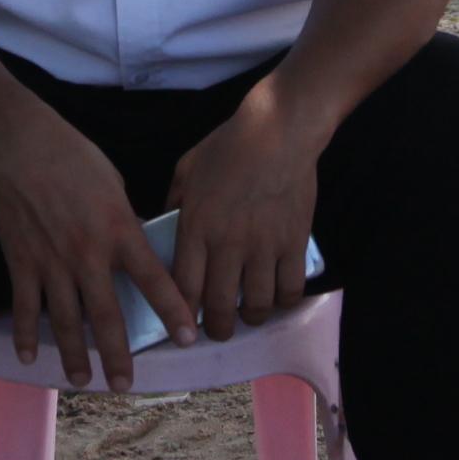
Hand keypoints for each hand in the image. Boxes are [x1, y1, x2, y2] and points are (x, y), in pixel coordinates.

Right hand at [0, 112, 192, 390]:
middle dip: (119, 355)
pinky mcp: (22, 262)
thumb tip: (135, 252)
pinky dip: (24, 335)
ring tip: (83, 381)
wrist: (22, 146)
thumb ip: (126, 225)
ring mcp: (52, 262)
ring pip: (66, 320)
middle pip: (107, 316)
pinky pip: (25, 307)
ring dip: (75, 355)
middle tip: (125, 385)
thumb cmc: (76, 158)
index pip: (154, 281)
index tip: (189, 338)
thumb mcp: (116, 187)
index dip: (174, 312)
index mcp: (119, 232)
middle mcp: (88, 254)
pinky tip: (29, 358)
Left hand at [167, 94, 320, 341]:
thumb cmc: (228, 146)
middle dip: (217, 328)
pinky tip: (277, 297)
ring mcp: (263, 245)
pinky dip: (283, 301)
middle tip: (219, 329)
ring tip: (249, 315)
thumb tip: (164, 225)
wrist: (279, 130)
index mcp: (196, 226)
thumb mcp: (187, 169)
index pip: (183, 287)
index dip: (182, 316)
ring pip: (256, 304)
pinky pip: (289, 288)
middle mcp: (227, 243)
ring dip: (251, 318)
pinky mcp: (294, 242)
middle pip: (219, 306)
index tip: (183, 326)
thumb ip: (174, 201)